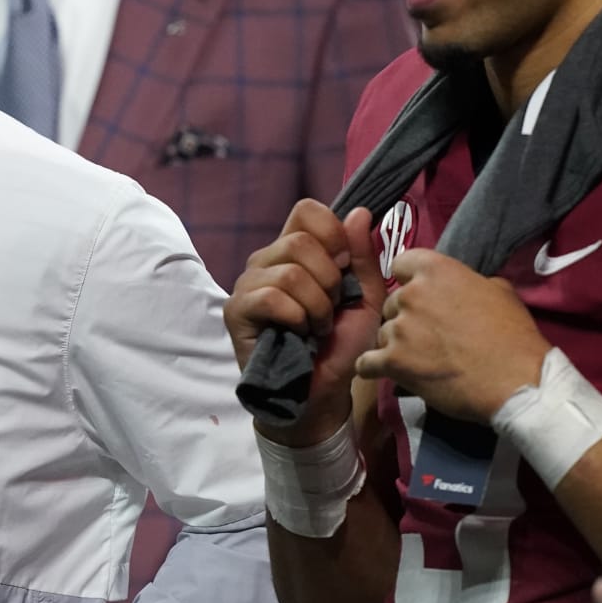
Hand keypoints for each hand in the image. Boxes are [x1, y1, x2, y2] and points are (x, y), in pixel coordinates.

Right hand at [224, 200, 386, 445]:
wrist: (322, 391)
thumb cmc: (342, 345)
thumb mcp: (365, 297)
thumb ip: (363, 256)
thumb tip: (360, 212)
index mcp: (295, 249)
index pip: (306, 211)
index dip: (332, 233)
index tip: (344, 266)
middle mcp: (267, 259)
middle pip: (300, 242)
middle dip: (329, 280)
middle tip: (330, 309)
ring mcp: (248, 283)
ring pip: (289, 272)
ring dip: (316, 306)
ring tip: (317, 327)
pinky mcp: (236, 310)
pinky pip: (271, 297)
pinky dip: (297, 318)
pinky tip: (299, 334)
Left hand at [354, 249, 549, 423]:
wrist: (516, 381)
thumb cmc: (513, 335)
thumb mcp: (500, 291)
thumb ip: (470, 282)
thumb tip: (463, 288)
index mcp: (436, 270)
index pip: (401, 264)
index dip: (409, 281)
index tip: (422, 298)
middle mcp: (411, 294)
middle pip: (392, 303)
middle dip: (405, 317)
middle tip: (426, 337)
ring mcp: (399, 328)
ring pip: (382, 333)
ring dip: (395, 345)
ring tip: (419, 361)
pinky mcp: (392, 362)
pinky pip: (366, 363)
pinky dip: (375, 368)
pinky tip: (388, 372)